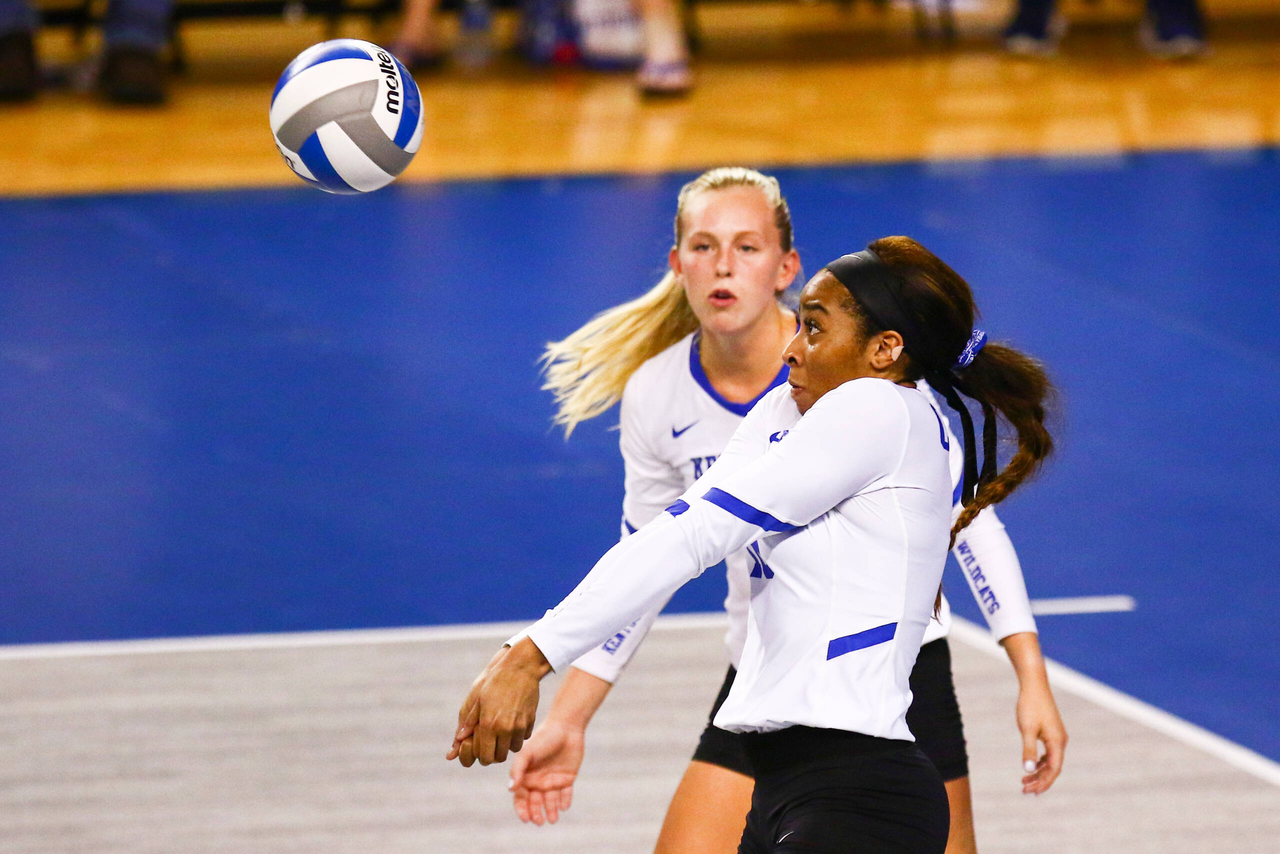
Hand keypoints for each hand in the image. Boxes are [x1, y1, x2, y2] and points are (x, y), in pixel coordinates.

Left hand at [446, 638, 551, 766]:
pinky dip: (518, 735)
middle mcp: (505, 729)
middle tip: (491, 742)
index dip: (481, 757)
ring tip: (502, 731)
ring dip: (507, 744)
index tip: (480, 748)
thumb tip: (457, 741)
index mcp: (488, 725)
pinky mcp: (530, 721)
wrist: (520, 668)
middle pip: (499, 757)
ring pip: (513, 749)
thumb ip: (467, 723)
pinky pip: (524, 737)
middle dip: (494, 753)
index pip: (485, 757)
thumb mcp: (476, 700)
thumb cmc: (494, 682)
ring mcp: (519, 726)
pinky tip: (513, 722)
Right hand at [510, 719, 585, 824]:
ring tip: (553, 819)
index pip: (521, 797)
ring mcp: (553, 780)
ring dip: (551, 811)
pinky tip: (563, 806)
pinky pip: (566, 794)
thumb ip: (518, 769)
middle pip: (535, 802)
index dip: (522, 809)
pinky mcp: (568, 778)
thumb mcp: (527, 752)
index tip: (526, 819)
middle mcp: (538, 780)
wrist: (566, 727)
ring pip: (551, 801)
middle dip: (536, 814)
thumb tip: (510, 788)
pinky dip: (565, 801)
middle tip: (540, 822)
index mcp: (525, 776)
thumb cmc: (543, 738)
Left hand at [1000, 631, 1066, 794]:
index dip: (1043, 782)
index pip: (1053, 770)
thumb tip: (1027, 770)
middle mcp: (1061, 741)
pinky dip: (1040, 762)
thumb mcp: (1026, 729)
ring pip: (1051, 761)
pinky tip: (1031, 766)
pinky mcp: (1052, 732)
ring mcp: (1057, 736)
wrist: (1034, 684)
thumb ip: (1028, 749)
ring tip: (1024, 782)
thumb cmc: (1029, 705)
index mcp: (1057, 742)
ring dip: (1039, 772)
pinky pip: (1049, 753)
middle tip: (1024, 790)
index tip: (1030, 791)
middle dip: (1040, 781)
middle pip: (1053, 768)